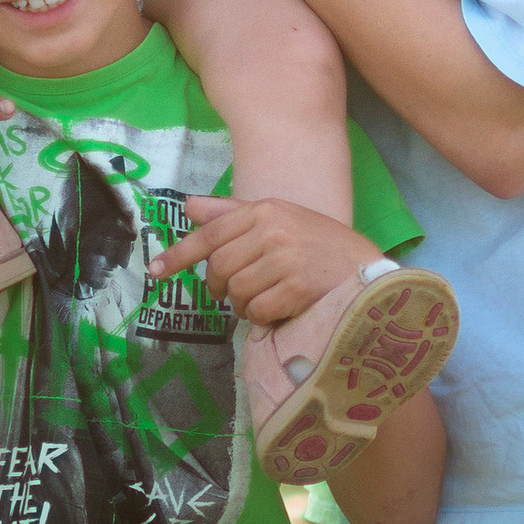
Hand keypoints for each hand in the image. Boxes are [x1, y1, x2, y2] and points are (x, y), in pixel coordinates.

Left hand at [148, 196, 377, 327]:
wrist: (369, 273)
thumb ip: (233, 215)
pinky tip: (280, 310)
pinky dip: (261, 318)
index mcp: (266, 210)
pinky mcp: (297, 289)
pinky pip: (256, 311)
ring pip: (235, 292)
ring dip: (243, 304)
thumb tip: (189, 206)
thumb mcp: (280, 221)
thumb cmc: (321, 248)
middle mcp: (273, 230)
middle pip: (219, 267)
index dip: (178, 255)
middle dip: (219, 287)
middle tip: (232, 293)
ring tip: (265, 299)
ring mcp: (286, 260)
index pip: (210, 233)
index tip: (154, 272)